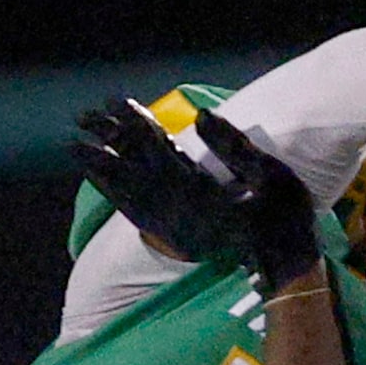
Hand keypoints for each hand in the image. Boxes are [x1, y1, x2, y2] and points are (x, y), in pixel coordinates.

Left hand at [69, 101, 320, 293]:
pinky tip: (102, 183)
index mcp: (207, 195)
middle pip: (136, 172)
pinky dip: (116, 197)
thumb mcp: (271, 174)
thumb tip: (199, 116)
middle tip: (82, 116)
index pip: (161, 151)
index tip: (115, 100)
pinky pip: (138, 217)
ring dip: (103, 171)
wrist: (288, 264)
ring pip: (130, 197)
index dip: (136, 123)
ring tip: (77, 149)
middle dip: (108, 142)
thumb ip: (233, 146)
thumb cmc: (285, 215)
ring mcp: (179, 231)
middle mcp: (185, 215)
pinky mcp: (177, 241)